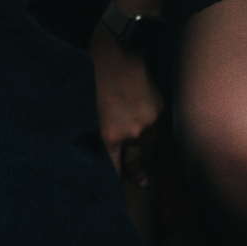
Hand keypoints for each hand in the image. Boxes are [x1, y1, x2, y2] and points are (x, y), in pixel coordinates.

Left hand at [89, 22, 164, 185]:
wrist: (120, 46)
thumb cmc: (94, 74)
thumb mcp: (84, 107)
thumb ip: (89, 134)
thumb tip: (87, 153)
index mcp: (109, 136)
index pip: (111, 174)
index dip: (110, 188)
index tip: (109, 199)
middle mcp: (132, 135)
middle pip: (132, 168)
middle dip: (131, 180)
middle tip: (133, 192)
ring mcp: (150, 125)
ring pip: (147, 154)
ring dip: (143, 162)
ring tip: (143, 180)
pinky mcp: (162, 114)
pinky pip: (158, 136)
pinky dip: (153, 142)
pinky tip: (151, 149)